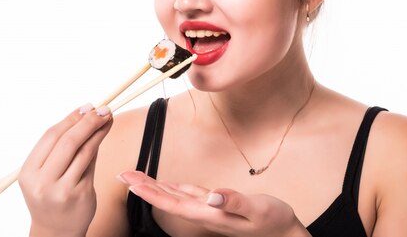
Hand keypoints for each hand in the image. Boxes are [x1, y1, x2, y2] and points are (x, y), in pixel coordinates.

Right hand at [18, 104, 112, 236]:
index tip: (86, 106)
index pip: (50, 137)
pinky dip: (98, 147)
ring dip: (98, 131)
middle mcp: (43, 182)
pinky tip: (103, 136)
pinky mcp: (81, 195)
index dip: (70, 118)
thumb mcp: (44, 173)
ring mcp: (63, 190)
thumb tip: (84, 115)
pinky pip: (92, 165)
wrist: (55, 231)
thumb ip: (60, 148)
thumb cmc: (50, 195)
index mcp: (29, 173)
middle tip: (102, 109)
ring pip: (84, 152)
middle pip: (68, 142)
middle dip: (87, 122)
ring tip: (108, 118)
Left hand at [118, 171, 308, 236]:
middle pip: (168, 199)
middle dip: (144, 187)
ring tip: (135, 177)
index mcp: (210, 214)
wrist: (284, 233)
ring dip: (154, 186)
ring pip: (175, 196)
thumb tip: (213, 195)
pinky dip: (173, 187)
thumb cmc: (273, 221)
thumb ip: (235, 201)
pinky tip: (166, 184)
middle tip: (122, 175)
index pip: (173, 203)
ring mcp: (209, 209)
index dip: (151, 193)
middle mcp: (205, 213)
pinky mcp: (216, 205)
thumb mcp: (258, 209)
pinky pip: (189, 195)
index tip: (131, 184)